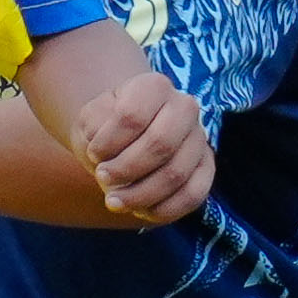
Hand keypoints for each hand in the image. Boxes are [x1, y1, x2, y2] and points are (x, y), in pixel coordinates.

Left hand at [71, 71, 213, 223]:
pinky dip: (164, 209)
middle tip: (102, 178)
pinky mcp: (206, 167)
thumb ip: (94, 129)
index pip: (132, 116)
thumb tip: (106, 155)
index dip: (108, 142)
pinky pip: (193, 194)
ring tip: (114, 201)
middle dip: (126, 169)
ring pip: (176, 173)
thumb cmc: (105, 127)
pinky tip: (141, 211)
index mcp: (154, 86)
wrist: (124, 136)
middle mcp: (185, 106)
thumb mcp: (90, 120)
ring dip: (140, 195)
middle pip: (160, 144)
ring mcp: (199, 137)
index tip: (94, 153)